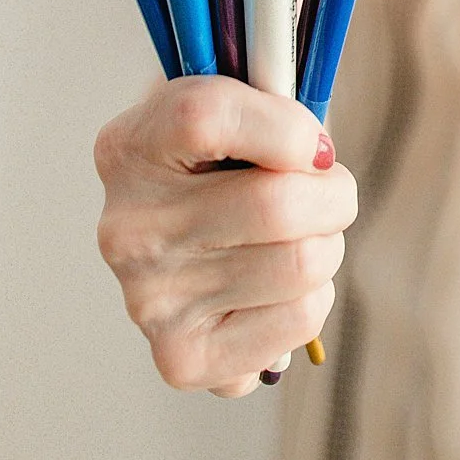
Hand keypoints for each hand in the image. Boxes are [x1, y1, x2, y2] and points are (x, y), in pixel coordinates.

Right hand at [94, 77, 356, 397]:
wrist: (188, 232)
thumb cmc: (226, 161)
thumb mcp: (236, 103)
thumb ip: (272, 99)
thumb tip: (317, 153)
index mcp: (129, 148)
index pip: (208, 117)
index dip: (286, 126)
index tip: (314, 142)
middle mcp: (126, 229)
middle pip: (278, 205)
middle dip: (334, 193)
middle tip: (329, 190)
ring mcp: (148, 302)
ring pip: (302, 265)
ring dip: (328, 245)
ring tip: (302, 236)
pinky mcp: (182, 359)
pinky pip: (299, 321)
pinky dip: (313, 298)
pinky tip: (278, 285)